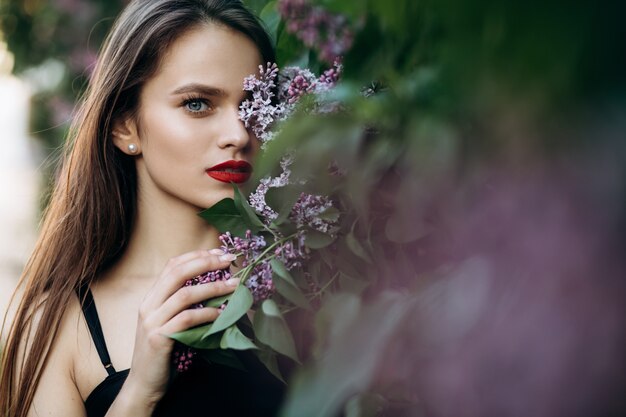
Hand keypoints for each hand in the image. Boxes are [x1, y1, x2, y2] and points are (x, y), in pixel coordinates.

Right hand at [123, 249, 237, 406]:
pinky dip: (206, 313)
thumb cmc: (163, 352)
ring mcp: (152, 322)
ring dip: (212, 288)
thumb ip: (185, 305)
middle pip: (177, 273)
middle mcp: (149, 306)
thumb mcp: (170, 322)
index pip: (172, 265)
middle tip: (229, 261)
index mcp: (151, 298)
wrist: (144, 384)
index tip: (220, 253)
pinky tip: (221, 313)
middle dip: (205, 263)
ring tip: (233, 286)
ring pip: (184, 295)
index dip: (197, 255)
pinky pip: (186, 320)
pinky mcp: (158, 339)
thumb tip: (217, 285)